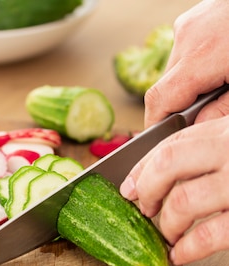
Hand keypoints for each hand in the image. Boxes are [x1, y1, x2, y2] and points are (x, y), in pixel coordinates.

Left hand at [120, 117, 228, 264]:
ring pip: (183, 201)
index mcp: (227, 129)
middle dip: (147, 191)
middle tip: (144, 211)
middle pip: (167, 164)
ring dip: (166, 224)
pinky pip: (211, 234)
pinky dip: (189, 248)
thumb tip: (162, 168)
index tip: (130, 187)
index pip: (172, 143)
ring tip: (166, 236)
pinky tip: (181, 254)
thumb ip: (210, 147)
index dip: (143, 168)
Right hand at [144, 0, 228, 127]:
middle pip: (167, 83)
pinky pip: (189, 48)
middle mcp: (190, 35)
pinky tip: (225, 63)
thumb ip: (222, 112)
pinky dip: (201, 62)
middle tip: (213, 107)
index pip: (159, 99)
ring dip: (193, 80)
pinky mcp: (200, 16)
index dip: (157, 123)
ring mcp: (193, 22)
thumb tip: (196, 128)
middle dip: (182, 101)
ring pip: (177, 66)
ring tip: (226, 79)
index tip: (161, 137)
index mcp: (203, 54)